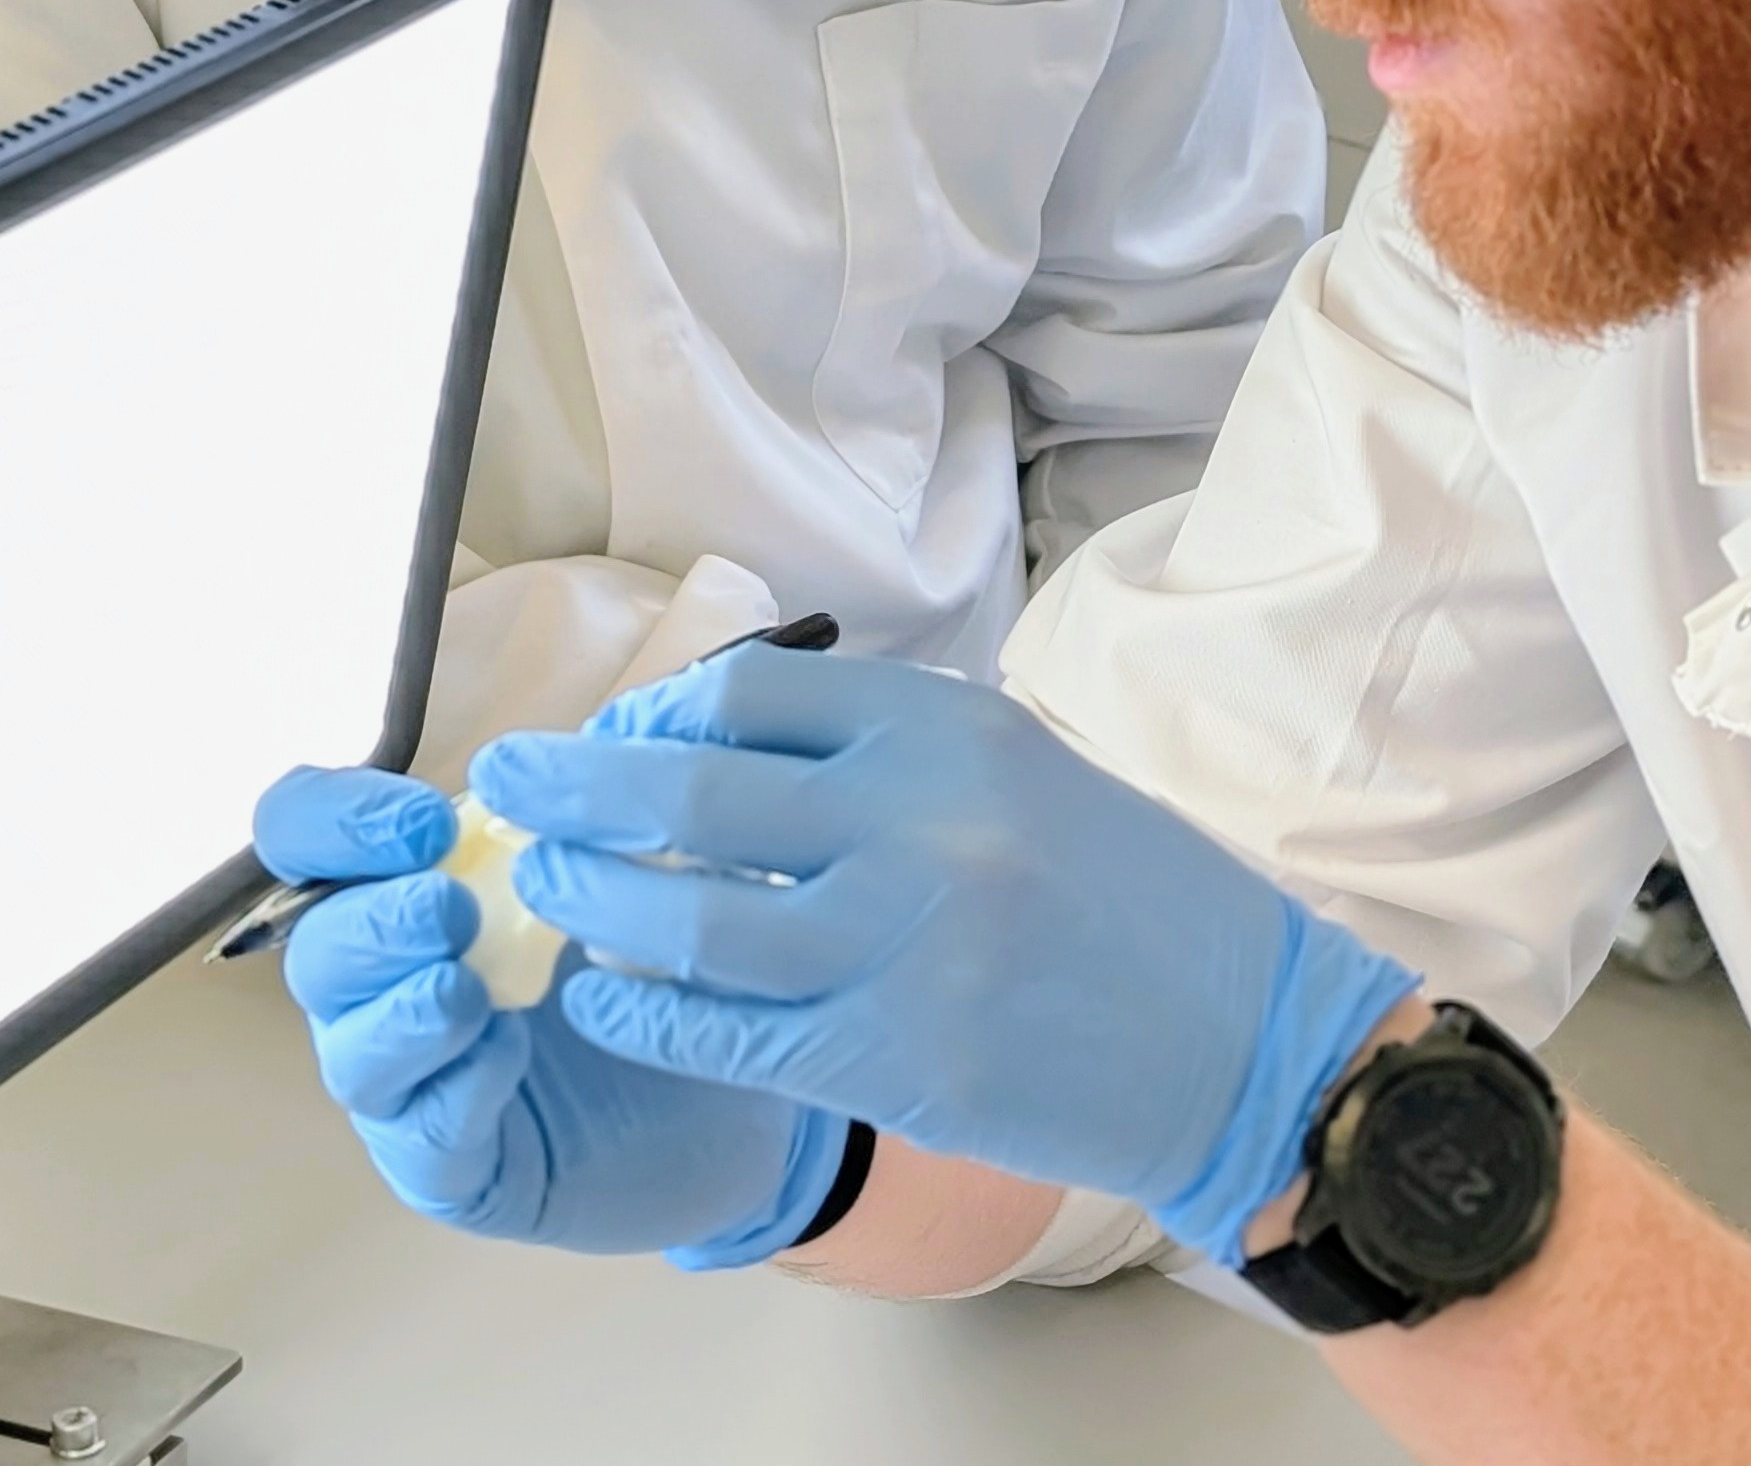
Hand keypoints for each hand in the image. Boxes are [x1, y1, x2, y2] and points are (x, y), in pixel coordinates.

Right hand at [251, 766, 846, 1264]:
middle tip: (448, 905)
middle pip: (314, 948)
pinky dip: (454, 1089)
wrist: (734, 1097)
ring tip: (462, 988)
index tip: (428, 823)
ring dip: (398, 1011)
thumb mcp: (636, 864)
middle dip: (371, 920)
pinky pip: (419, 1134)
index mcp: (408, 886)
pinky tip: (508, 1059)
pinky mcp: (454, 1169)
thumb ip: (594, 805)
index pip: (307, 835)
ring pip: (349, 1052)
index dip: (337, 821)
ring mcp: (412, 1084)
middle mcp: (388, 984)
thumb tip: (595, 741)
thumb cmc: (662, 962)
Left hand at [467, 652, 1416, 1264]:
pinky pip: (725, 1029)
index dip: (652, 714)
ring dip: (592, 900)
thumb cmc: (1130, 899)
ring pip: (687, 914)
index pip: (749, 693)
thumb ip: (886, 752)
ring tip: (545, 892)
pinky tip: (607, 993)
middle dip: (577, 786)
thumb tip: (719, 739)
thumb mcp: (1020, 771)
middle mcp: (921, 818)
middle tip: (509, 786)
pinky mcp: (895, 1056)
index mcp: (952, 729)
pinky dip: (645, 1008)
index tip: (607, 737)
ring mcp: (905, 942)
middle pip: (693, 785)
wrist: (1241, 1035)